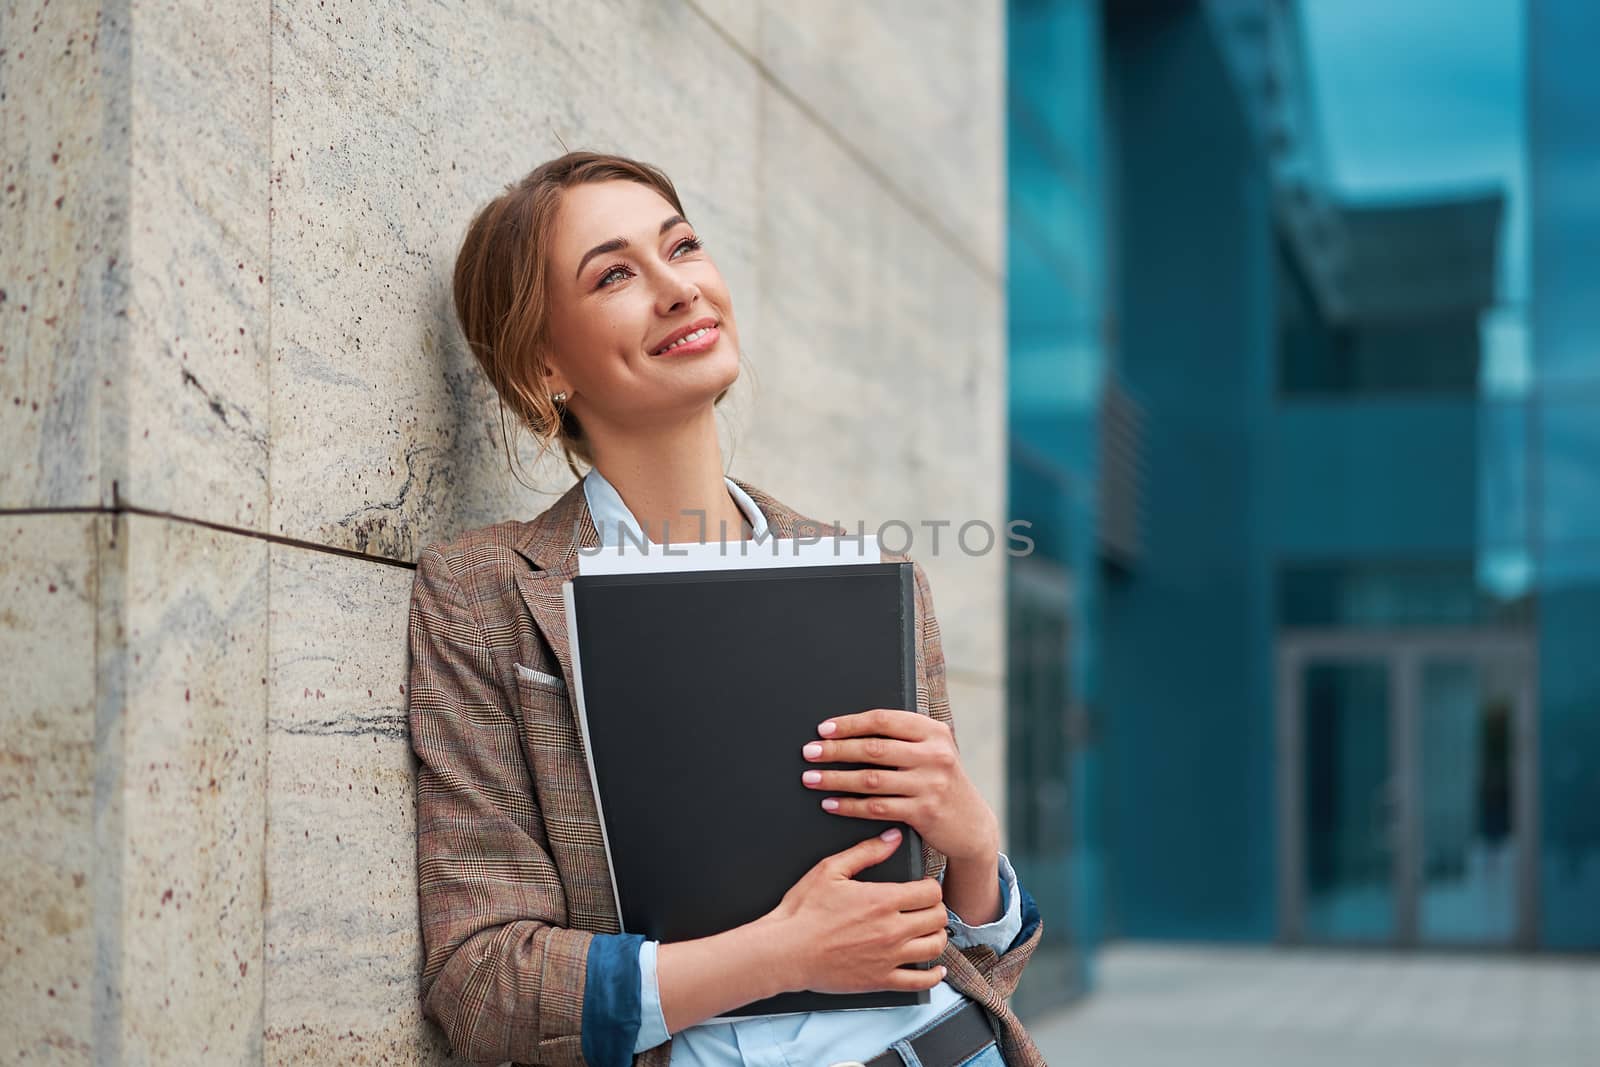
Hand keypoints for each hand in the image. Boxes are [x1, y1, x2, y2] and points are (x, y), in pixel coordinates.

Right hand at [759, 827, 949, 994]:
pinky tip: (934, 969)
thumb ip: (866, 851)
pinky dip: (932, 975)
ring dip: (936, 937)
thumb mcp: (830, 870)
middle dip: (935, 909)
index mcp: (882, 900)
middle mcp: (892, 930)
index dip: (930, 887)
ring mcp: (889, 958)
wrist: (785, 951)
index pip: (931, 892)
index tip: (922, 888)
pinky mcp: (881, 980)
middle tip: (925, 908)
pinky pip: (920, 981)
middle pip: (938, 918)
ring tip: (928, 931)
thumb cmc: (803, 912)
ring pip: (935, 947)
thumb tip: (892, 837)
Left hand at [800, 708, 999, 865]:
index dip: (850, 723)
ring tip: (811, 778)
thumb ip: (902, 739)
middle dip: (835, 750)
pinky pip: (877, 808)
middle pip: (873, 748)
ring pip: (871, 779)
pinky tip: (831, 803)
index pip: (883, 720)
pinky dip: (849, 805)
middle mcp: (934, 754)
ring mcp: (930, 784)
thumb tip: (849, 731)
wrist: (971, 824)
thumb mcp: (932, 752)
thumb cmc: (940, 782)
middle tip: (809, 752)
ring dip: (835, 779)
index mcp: (933, 731)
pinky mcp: (924, 812)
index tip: (824, 729)